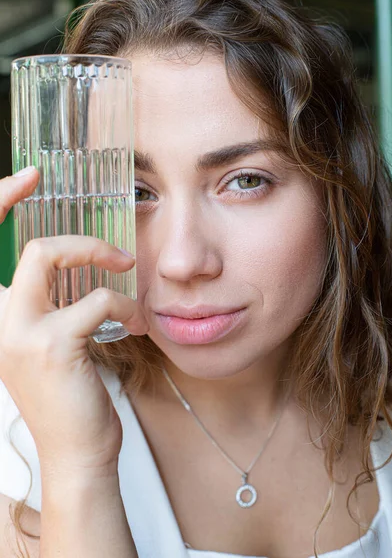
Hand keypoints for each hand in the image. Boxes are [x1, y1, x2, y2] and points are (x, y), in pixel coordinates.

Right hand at [0, 167, 148, 475]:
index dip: (0, 201)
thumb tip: (83, 268)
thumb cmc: (70, 398)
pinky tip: (139, 325)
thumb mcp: (50, 347)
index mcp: (0, 318)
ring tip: (129, 283)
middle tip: (116, 254)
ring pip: (52, 256)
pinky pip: (98, 299)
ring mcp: (19, 332)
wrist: (76, 454)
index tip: (28, 177)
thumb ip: (54, 306)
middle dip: (80, 240)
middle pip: (29, 248)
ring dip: (103, 263)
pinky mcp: (52, 345)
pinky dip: (126, 305)